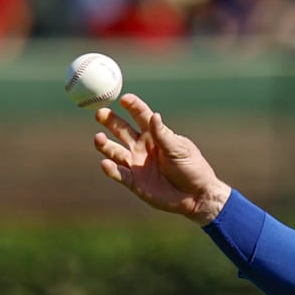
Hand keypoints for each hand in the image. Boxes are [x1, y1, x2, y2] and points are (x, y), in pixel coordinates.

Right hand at [94, 93, 231, 225]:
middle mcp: (142, 147)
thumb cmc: (192, 168)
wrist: (196, 196)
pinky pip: (118, 174)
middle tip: (100, 113)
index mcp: (155, 135)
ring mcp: (136, 164)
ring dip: (104, 144)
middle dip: (109, 121)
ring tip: (98, 138)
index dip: (132, 106)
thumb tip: (154, 115)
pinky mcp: (134, 182)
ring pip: (114, 151)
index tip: (124, 99)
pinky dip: (110, 169)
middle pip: (121, 130)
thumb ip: (164, 136)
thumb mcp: (180, 150)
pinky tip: (105, 163)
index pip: (140, 115)